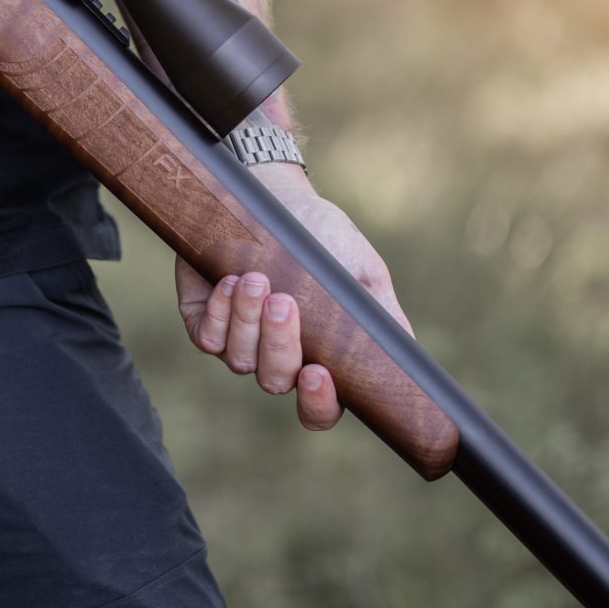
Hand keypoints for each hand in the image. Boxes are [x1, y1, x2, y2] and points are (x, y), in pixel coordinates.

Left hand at [176, 161, 411, 432]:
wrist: (275, 197)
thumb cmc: (323, 238)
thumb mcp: (361, 272)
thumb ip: (381, 315)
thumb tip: (404, 355)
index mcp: (318, 358)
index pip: (318, 410)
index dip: (317, 405)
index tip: (319, 374)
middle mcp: (277, 358)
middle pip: (275, 382)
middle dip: (280, 345)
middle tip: (284, 302)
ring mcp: (239, 343)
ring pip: (240, 360)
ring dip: (248, 321)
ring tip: (258, 280)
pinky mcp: (204, 321)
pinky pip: (208, 338)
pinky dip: (221, 312)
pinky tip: (231, 280)